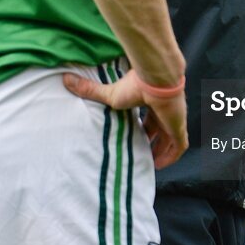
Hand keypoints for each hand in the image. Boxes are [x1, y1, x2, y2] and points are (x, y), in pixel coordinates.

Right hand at [64, 69, 188, 168]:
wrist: (157, 80)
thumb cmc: (135, 85)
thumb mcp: (110, 93)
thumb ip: (90, 90)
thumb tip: (65, 78)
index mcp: (151, 100)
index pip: (151, 115)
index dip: (145, 127)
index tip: (136, 136)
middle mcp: (164, 110)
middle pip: (161, 128)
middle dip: (153, 141)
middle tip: (142, 152)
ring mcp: (173, 119)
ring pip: (171, 139)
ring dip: (162, 151)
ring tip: (150, 163)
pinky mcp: (179, 127)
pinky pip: (179, 147)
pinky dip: (170, 157)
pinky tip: (159, 165)